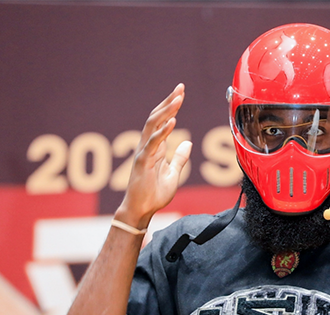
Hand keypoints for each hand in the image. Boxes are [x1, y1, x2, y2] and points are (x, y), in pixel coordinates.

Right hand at [116, 84, 191, 227]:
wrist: (141, 211)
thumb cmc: (154, 194)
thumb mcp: (173, 174)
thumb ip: (179, 158)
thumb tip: (188, 143)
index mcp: (155, 147)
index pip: (162, 121)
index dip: (171, 107)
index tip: (180, 93)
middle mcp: (147, 146)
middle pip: (156, 118)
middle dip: (168, 102)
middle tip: (180, 88)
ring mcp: (143, 153)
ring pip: (152, 126)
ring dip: (165, 111)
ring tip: (178, 99)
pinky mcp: (142, 163)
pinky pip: (152, 144)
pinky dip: (162, 132)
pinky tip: (172, 122)